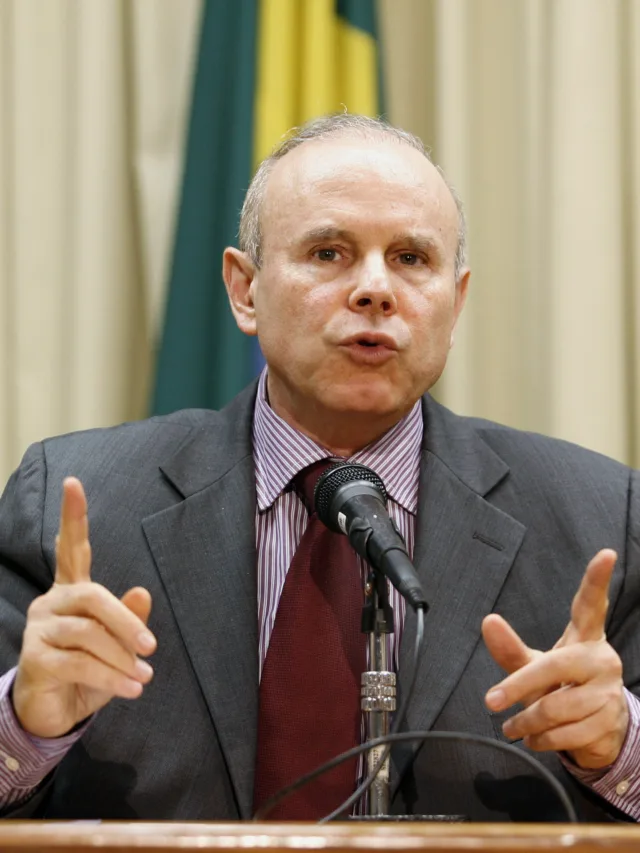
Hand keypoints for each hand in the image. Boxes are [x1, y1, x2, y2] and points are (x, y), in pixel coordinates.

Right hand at [13, 477, 156, 737]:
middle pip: (92, 596)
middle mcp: (51, 603)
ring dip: (121, 658)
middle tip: (151, 647)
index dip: (73, 517)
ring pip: (88, 633)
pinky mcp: (34, 659)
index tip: (74, 483)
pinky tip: (132, 688)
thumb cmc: (88, 671)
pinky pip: (80, 663)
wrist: (53, 713)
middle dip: (125, 621)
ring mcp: (39, 629)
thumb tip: (143, 592)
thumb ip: (129, 618)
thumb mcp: (117, 644)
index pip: (71, 548)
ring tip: (143, 676)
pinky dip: (111, 676)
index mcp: (71, 591)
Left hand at [483, 549, 628, 769]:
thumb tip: (488, 620)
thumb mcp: (535, 665)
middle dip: (518, 686)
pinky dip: (540, 739)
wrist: (599, 731)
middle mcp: (601, 659)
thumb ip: (510, 648)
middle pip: (554, 666)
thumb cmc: (563, 686)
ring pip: (554, 707)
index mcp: (585, 637)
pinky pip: (564, 733)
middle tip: (490, 701)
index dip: (597, 580)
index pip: (591, 605)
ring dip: (526, 721)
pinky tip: (534, 738)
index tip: (606, 555)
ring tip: (513, 726)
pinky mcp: (608, 722)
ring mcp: (608, 691)